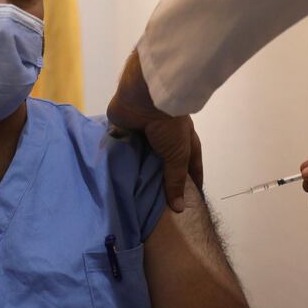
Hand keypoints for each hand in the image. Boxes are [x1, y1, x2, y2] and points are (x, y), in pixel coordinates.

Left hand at [107, 50, 202, 212]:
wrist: (145, 98)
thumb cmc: (169, 126)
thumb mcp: (178, 155)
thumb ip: (175, 181)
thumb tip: (179, 209)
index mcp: (184, 141)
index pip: (190, 168)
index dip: (191, 184)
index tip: (188, 205)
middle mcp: (164, 139)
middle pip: (164, 166)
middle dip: (161, 183)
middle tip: (156, 209)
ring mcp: (144, 136)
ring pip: (142, 161)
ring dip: (138, 174)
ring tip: (134, 199)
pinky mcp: (124, 132)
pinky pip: (122, 152)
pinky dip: (120, 163)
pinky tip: (116, 181)